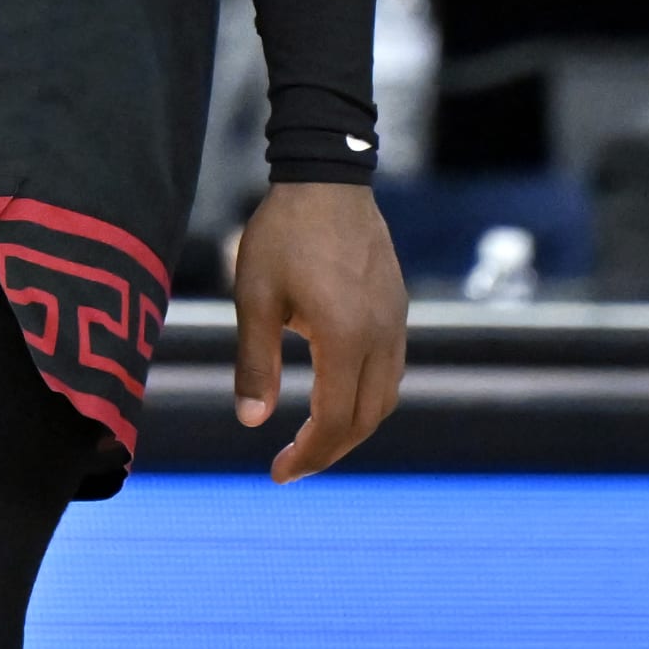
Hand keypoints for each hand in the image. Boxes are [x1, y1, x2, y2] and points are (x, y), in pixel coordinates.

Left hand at [232, 182, 406, 480]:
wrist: (328, 176)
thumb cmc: (283, 232)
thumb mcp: (255, 295)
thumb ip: (255, 361)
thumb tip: (250, 422)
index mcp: (346, 338)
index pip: (335, 422)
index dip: (308, 455)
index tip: (278, 473)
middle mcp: (382, 337)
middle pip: (365, 420)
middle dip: (329, 450)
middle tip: (291, 464)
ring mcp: (396, 322)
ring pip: (384, 398)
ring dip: (351, 427)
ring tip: (313, 438)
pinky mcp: (398, 308)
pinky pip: (390, 370)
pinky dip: (365, 396)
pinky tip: (336, 393)